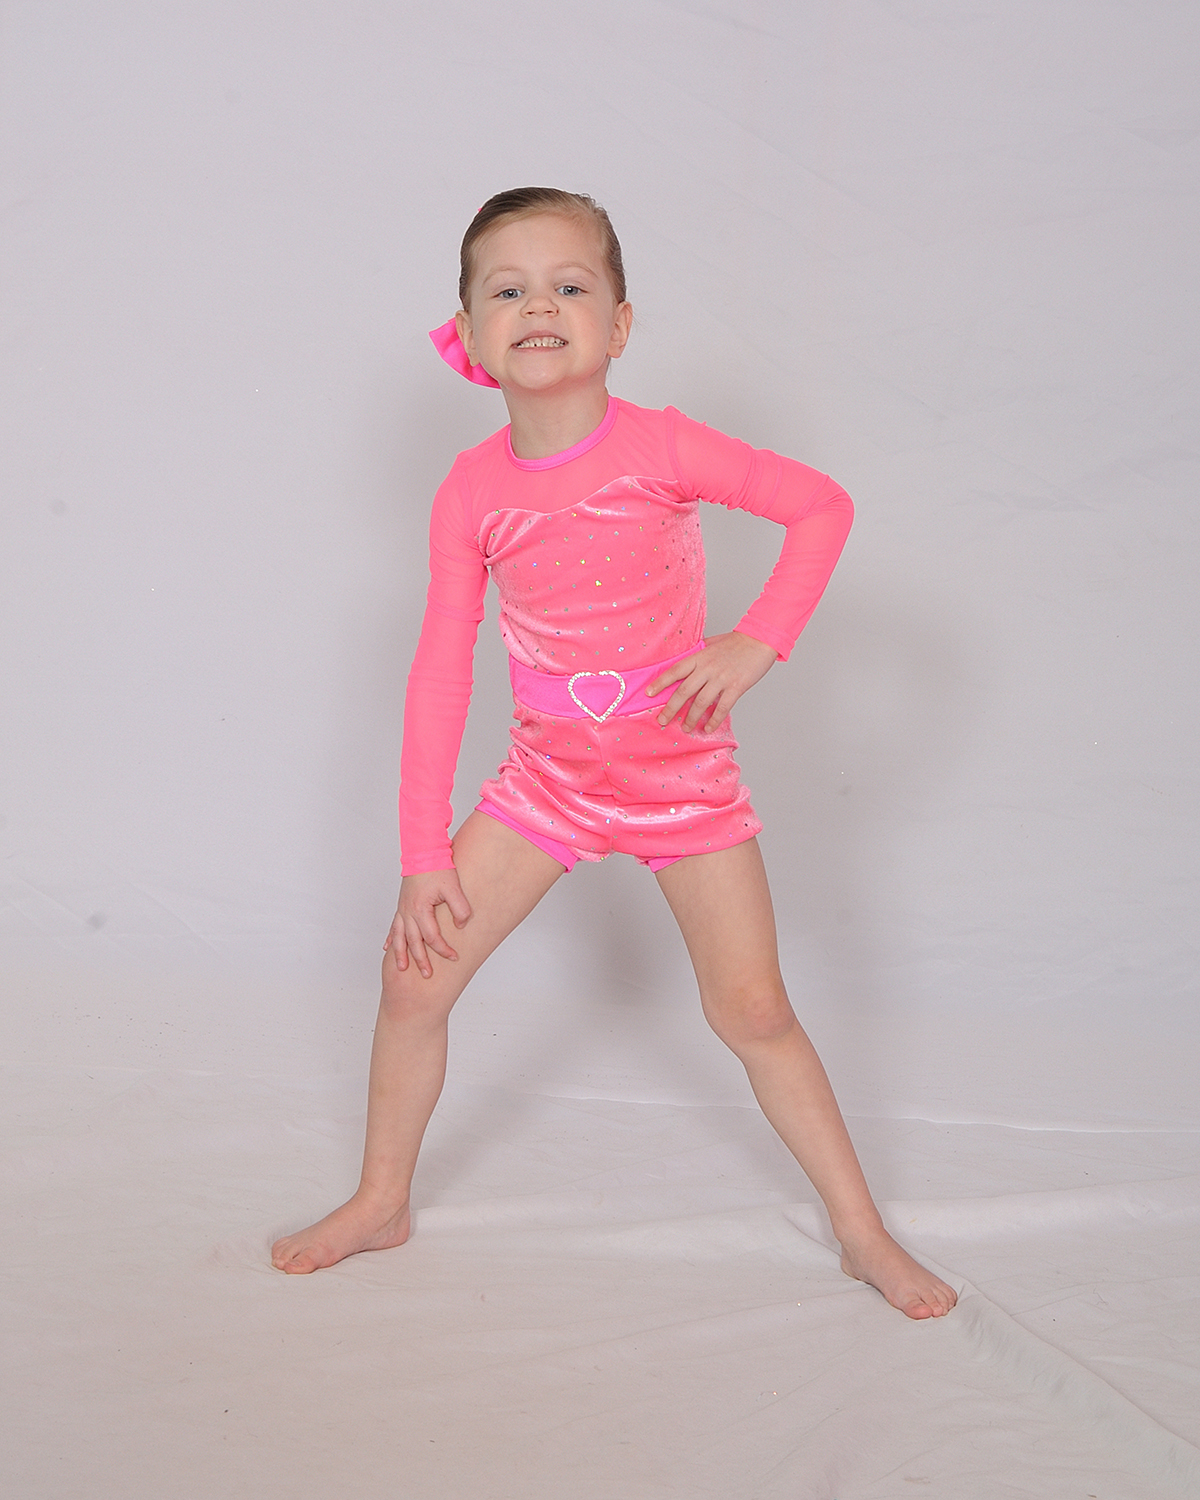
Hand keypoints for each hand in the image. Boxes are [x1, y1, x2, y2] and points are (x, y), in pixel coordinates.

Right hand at [384, 868, 472, 978]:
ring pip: (398, 937)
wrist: (423, 851)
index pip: (432, 937)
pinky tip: (386, 948)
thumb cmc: (438, 868)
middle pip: (413, 942)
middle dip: (420, 960)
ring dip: (400, 954)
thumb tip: (461, 925)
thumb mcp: (454, 888)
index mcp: (420, 909)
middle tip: (428, 975)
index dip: (443, 949)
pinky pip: (393, 926)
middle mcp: (408, 912)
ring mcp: (403, 909)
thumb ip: (459, 908)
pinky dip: (390, 938)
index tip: (454, 957)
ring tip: (402, 968)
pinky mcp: (402, 905)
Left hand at [646, 631, 777, 732]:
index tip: (649, 694)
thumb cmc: (737, 642)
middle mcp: (707, 668)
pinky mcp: (736, 687)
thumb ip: (698, 653)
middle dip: (671, 708)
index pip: (675, 671)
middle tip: (662, 720)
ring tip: (685, 728)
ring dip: (691, 718)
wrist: (760, 640)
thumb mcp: (712, 643)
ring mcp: (721, 679)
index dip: (660, 683)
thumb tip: (684, 659)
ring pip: (701, 702)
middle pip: (684, 691)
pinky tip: (708, 728)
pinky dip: (714, 720)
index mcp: (700, 657)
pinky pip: (722, 708)